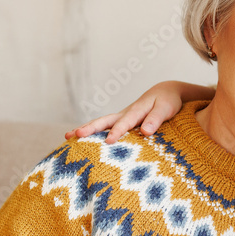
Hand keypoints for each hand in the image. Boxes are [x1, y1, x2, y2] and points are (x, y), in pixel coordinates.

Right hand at [65, 81, 205, 143]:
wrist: (165, 92)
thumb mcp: (166, 108)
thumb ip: (156, 119)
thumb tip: (145, 132)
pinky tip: (82, 143)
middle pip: (105, 121)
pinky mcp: (122, 123)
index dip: (117, 131)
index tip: (108, 141)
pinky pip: (106, 128)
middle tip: (75, 135)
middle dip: (90, 128)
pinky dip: (94, 134)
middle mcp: (125, 114)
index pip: (125, 123)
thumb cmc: (167, 101)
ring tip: (68, 137)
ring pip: (101, 124)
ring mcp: (121, 118)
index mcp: (135, 111)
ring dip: (86, 130)